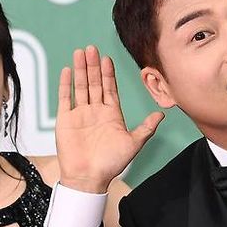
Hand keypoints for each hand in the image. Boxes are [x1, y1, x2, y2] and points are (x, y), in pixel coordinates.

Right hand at [56, 45, 163, 192]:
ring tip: (80, 53)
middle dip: (94, 66)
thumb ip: (146, 128)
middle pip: (94, 83)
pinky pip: (65, 98)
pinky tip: (68, 70)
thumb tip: (161, 115)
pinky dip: (66, 84)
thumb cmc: (112, 163)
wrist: (89, 177)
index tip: (108, 59)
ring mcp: (80, 114)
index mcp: (112, 115)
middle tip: (92, 48)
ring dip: (81, 70)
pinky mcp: (65, 120)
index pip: (110, 89)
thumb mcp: (134, 143)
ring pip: (81, 86)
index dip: (109, 74)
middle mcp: (96, 111)